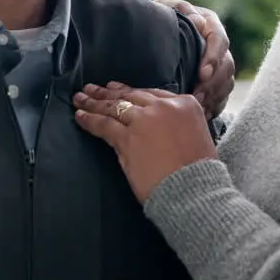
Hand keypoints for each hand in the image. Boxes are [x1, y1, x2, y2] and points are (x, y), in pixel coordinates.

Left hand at [72, 83, 216, 201]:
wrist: (194, 192)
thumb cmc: (200, 172)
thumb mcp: (197, 135)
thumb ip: (177, 123)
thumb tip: (159, 124)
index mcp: (185, 104)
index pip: (150, 93)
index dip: (129, 90)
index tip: (115, 88)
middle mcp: (164, 107)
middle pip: (130, 96)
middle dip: (107, 92)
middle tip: (91, 89)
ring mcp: (144, 121)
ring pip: (114, 107)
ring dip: (94, 102)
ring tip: (80, 99)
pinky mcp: (128, 138)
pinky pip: (104, 125)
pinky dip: (89, 120)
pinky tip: (80, 116)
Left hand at [154, 0, 235, 117]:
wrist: (148, 33)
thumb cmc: (157, 19)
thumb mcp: (165, 10)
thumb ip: (181, 11)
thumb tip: (198, 22)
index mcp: (209, 23)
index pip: (219, 40)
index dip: (213, 58)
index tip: (202, 74)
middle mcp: (217, 44)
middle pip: (226, 65)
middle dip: (213, 83)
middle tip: (198, 96)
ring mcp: (218, 63)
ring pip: (226, 83)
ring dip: (213, 96)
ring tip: (197, 106)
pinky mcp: (214, 81)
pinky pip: (222, 97)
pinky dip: (213, 106)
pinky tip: (201, 113)